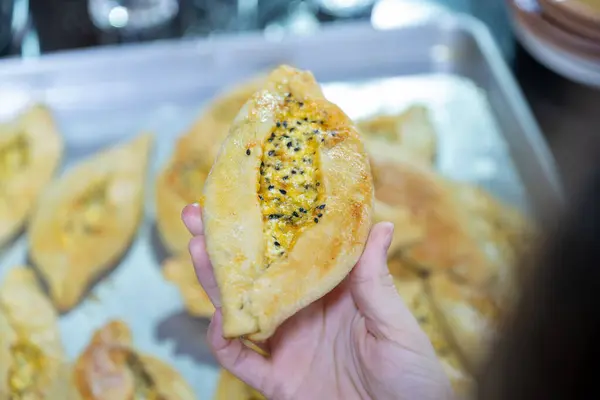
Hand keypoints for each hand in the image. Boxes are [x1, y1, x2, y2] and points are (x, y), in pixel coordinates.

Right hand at [182, 204, 451, 399]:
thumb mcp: (394, 323)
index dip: (267, 227)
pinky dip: (223, 341)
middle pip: (255, 275)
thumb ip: (375, 279)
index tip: (247, 200)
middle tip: (199, 215)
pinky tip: (217, 318)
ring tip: (197, 249)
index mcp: (331, 292)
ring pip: (240, 308)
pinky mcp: (279, 380)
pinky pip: (241, 360)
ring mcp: (287, 346)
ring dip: (214, 281)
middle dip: (225, 246)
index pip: (290, 252)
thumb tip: (382, 224)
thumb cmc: (412, 373)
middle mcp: (303, 313)